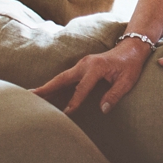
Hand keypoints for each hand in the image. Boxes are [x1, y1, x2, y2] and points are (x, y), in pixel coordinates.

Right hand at [31, 43, 148, 115]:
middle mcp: (85, 63)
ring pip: (61, 77)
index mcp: (96, 67)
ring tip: (31, 95)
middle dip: (47, 88)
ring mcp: (82, 63)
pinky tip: (46, 92)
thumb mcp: (128, 81)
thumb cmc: (130, 65)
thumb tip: (103, 110)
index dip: (74, 101)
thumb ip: (115, 95)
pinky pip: (66, 76)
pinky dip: (55, 84)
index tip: (66, 113)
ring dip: (47, 86)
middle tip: (30, 96)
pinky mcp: (81, 66)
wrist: (131, 48)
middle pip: (62, 78)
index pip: (82, 88)